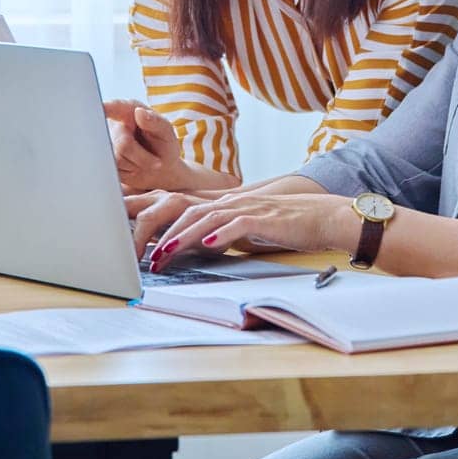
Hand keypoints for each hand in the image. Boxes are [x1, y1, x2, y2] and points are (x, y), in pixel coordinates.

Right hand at [105, 99, 192, 193]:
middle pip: (123, 144)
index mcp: (130, 111)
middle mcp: (116, 125)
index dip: (107, 108)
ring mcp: (108, 142)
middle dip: (143, 158)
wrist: (160, 170)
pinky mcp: (104, 158)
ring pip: (117, 159)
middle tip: (156, 162)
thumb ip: (155, 121)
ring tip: (144, 162)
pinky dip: (127, 172)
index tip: (101, 107)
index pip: (116, 107)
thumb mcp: (166, 132)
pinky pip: (112, 169)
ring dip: (135, 165)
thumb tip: (139, 111)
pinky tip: (133, 167)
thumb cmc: (163, 146)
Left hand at [140, 191, 361, 271]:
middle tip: (143, 255)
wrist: (322, 216)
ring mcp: (247, 209)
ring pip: (206, 219)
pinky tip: (208, 245)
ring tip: (165, 253)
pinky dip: (221, 235)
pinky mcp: (264, 219)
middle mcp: (231, 203)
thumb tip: (198, 247)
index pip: (183, 210)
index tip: (135, 238)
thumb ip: (223, 234)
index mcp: (224, 206)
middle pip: (187, 213)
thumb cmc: (285, 226)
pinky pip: (238, 225)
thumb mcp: (246, 230)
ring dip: (183, 237)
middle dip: (162, 233)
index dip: (158, 221)